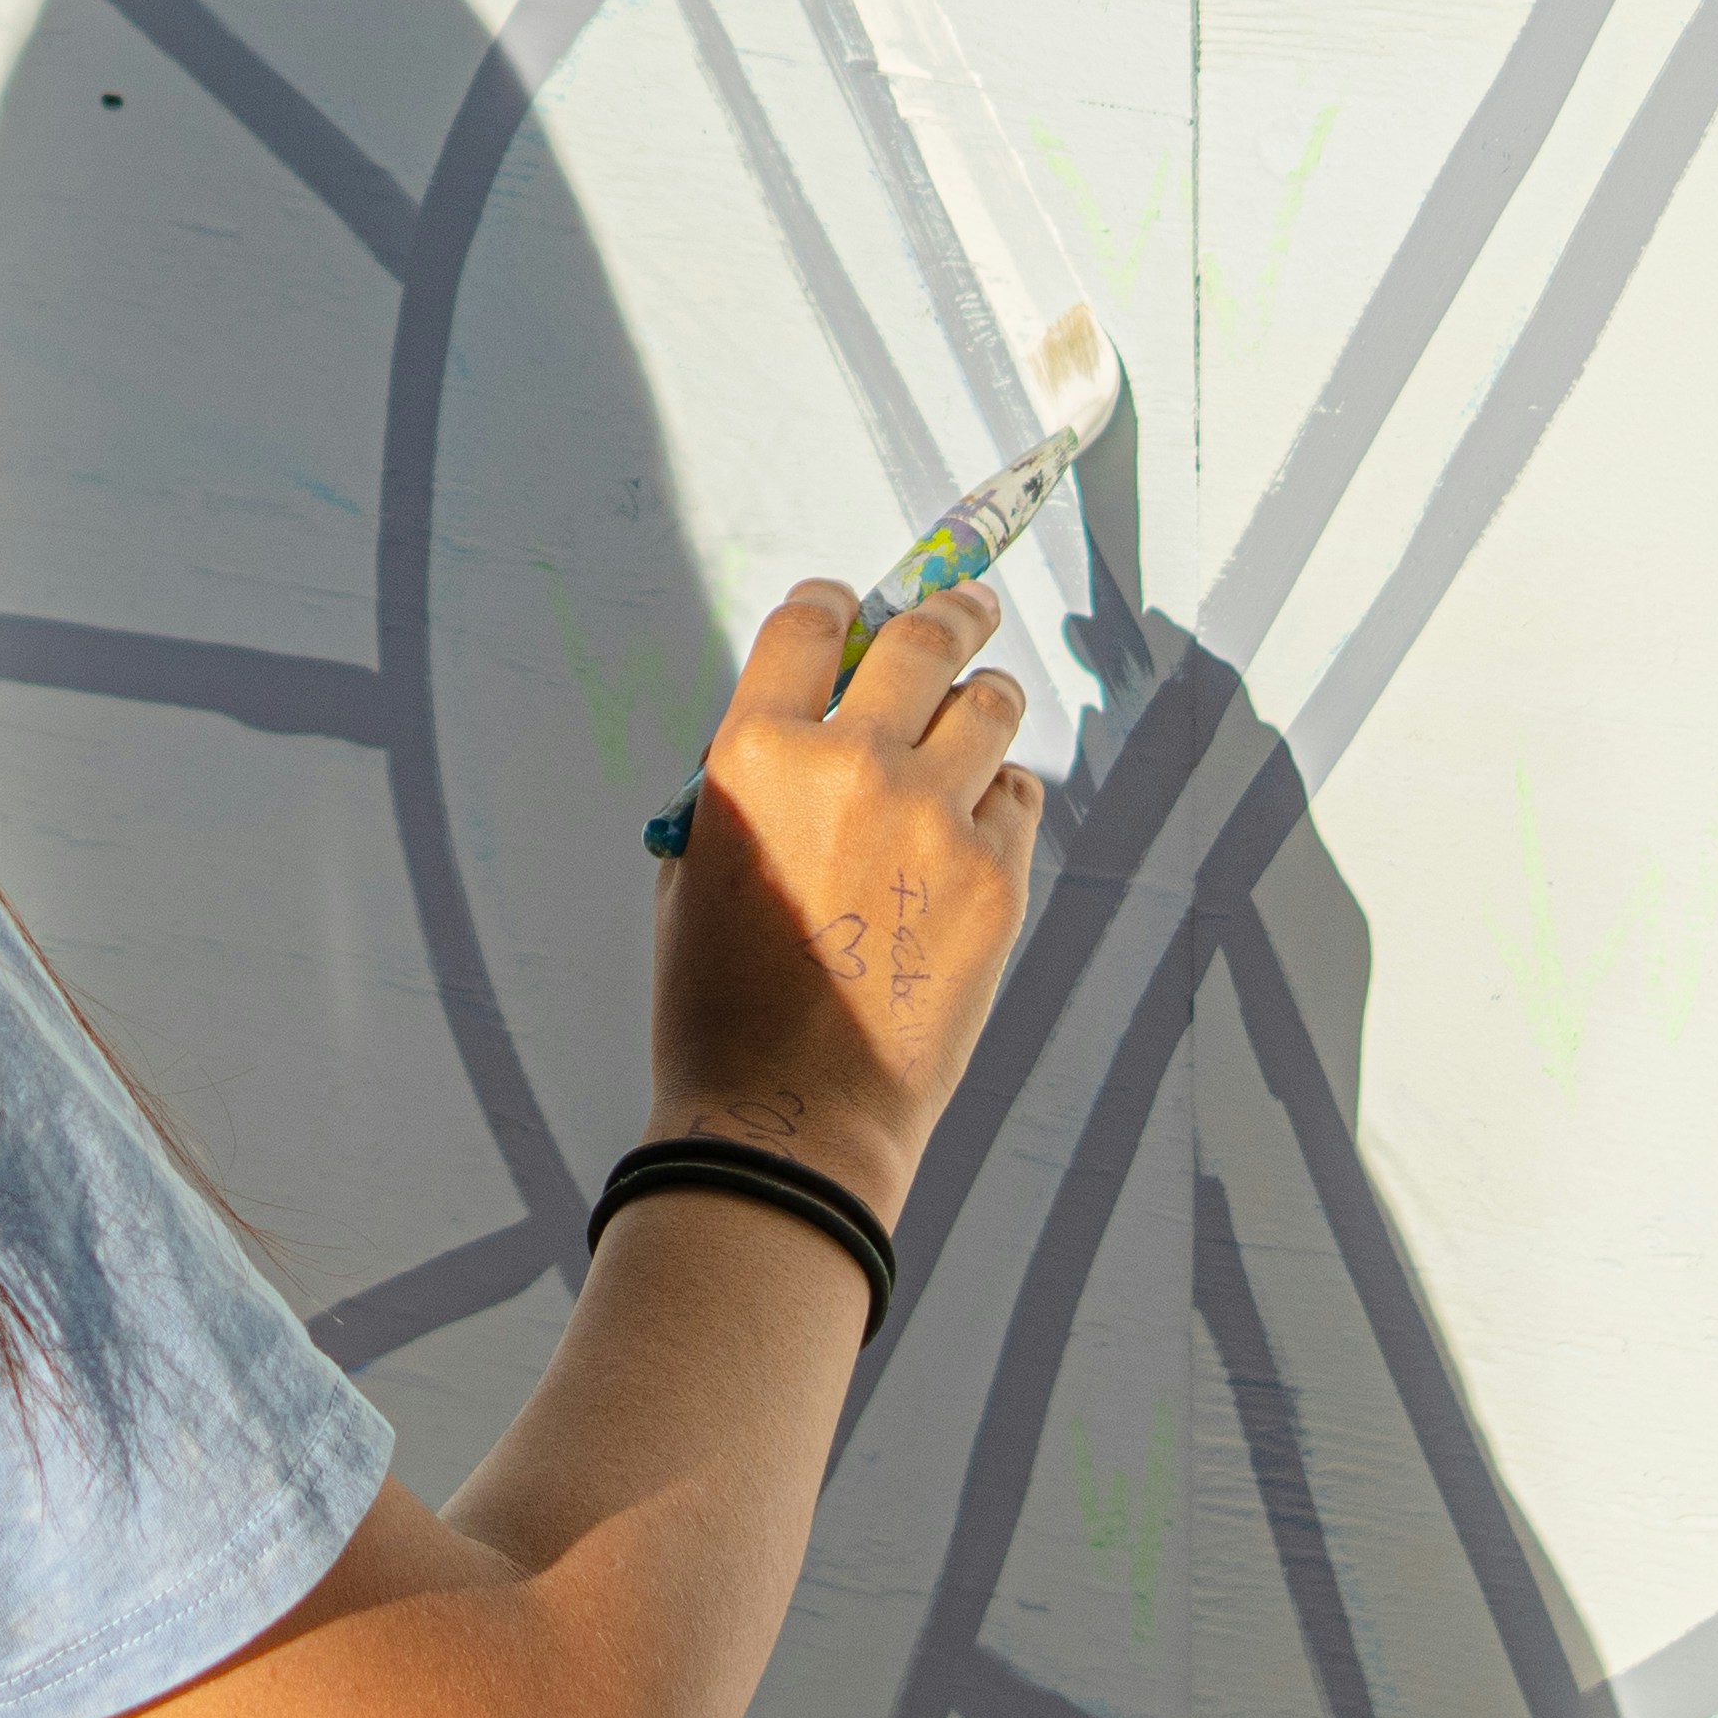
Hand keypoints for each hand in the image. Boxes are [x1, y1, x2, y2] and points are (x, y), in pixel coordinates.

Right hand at [644, 580, 1042, 1221]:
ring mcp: (932, 818)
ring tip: (978, 715)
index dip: (836, 602)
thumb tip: (819, 716)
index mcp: (755, 753)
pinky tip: (972, 834)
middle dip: (952, 608)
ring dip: (981, 702)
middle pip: (923, 636)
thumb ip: (753, 777)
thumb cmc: (721, 997)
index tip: (853, 606)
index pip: (811, 621)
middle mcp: (847, 765)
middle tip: (970, 604)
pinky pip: (1017, 796)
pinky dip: (997, 800)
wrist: (791, 1114)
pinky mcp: (996, 876)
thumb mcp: (699, 864)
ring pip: (988, 705)